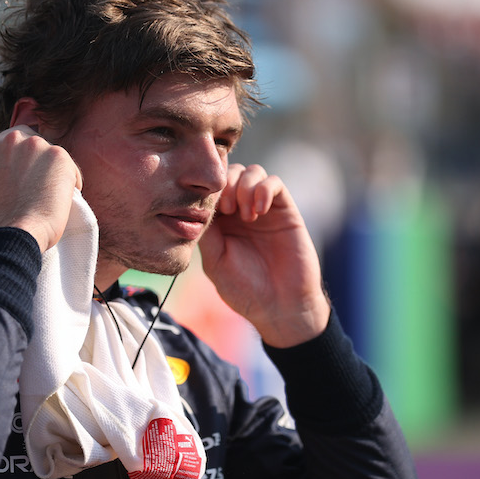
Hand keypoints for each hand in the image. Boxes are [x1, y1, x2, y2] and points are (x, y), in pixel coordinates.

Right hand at [0, 126, 81, 252]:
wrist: (13, 231)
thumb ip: (2, 170)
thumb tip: (16, 174)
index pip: (16, 143)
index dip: (24, 161)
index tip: (28, 178)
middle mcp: (13, 138)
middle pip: (37, 145)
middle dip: (40, 164)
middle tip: (42, 189)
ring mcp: (36, 145)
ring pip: (54, 157)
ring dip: (55, 175)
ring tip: (50, 199)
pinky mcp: (58, 155)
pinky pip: (71, 169)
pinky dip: (70, 185)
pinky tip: (60, 203)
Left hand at [198, 163, 329, 346]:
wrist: (281, 306)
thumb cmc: (246, 289)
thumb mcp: (215, 263)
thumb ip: (206, 234)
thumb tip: (194, 208)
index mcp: (221, 223)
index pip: (210, 190)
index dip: (207, 191)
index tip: (209, 211)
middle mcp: (241, 211)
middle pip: (230, 173)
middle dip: (225, 184)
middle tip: (226, 210)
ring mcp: (264, 209)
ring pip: (252, 172)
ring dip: (244, 187)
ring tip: (245, 215)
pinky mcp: (285, 210)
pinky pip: (275, 182)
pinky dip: (264, 189)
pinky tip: (258, 211)